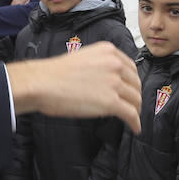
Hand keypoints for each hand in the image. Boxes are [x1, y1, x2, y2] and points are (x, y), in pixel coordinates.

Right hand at [8, 42, 141, 133]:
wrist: (42, 83)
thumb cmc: (54, 74)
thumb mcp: (84, 58)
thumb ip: (100, 65)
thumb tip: (108, 80)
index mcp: (108, 52)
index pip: (131, 68)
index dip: (133, 82)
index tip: (132, 89)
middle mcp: (115, 65)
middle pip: (135, 84)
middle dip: (135, 96)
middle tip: (132, 105)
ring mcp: (114, 83)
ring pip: (135, 99)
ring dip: (135, 110)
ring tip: (132, 118)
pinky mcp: (111, 102)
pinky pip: (130, 114)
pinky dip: (135, 122)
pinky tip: (135, 127)